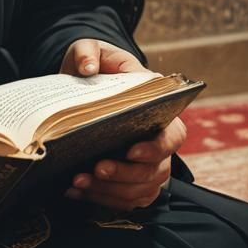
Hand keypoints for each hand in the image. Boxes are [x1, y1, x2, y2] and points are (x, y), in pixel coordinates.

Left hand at [59, 39, 186, 210]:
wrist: (85, 79)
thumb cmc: (97, 63)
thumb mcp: (91, 48)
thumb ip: (88, 52)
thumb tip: (88, 68)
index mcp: (158, 108)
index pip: (173, 135)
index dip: (156, 148)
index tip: (131, 150)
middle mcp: (158, 139)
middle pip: (156, 170)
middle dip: (126, 174)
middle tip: (96, 169)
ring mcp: (145, 162)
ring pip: (140, 190)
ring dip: (110, 191)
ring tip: (78, 182)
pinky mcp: (129, 179)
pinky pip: (123, 199)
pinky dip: (100, 199)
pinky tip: (74, 191)